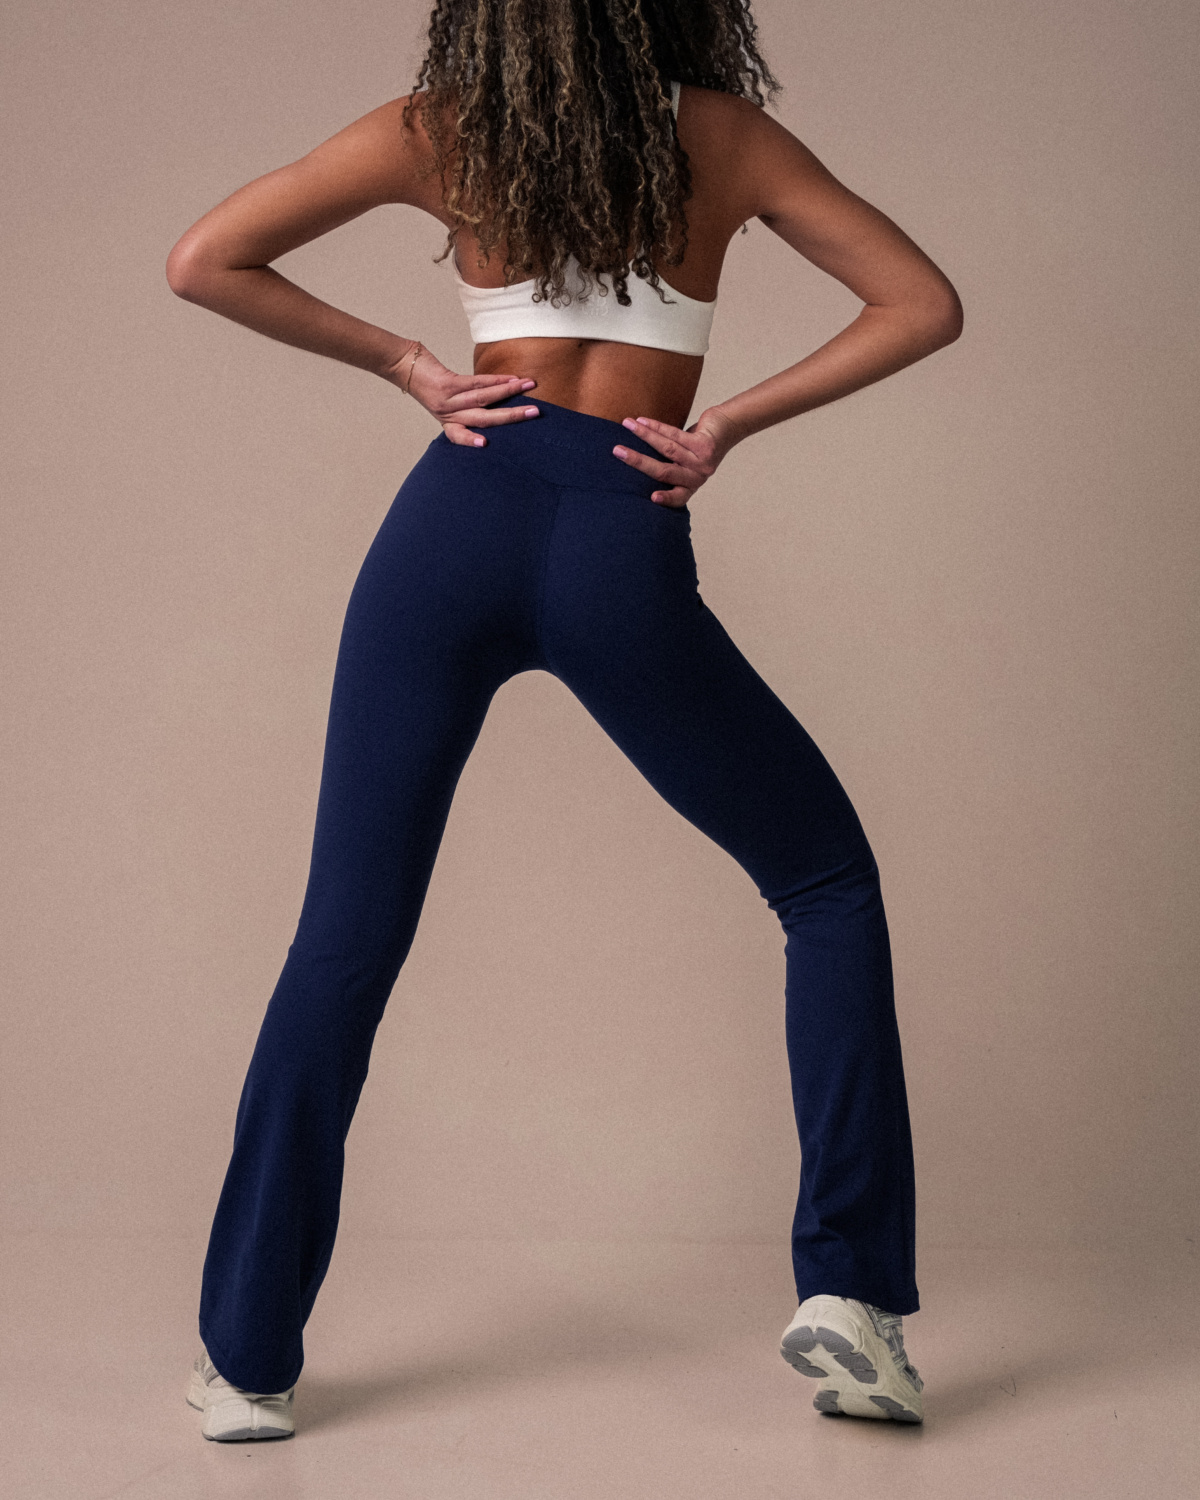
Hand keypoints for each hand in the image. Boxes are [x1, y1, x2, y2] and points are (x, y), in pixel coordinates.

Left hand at [387, 345, 540, 445]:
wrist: (401, 364)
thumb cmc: (424, 381)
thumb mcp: (442, 400)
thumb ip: (462, 404)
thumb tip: (493, 398)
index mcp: (447, 420)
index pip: (459, 435)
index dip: (470, 441)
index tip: (485, 445)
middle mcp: (447, 413)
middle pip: (483, 419)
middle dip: (511, 417)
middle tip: (534, 414)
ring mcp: (448, 398)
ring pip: (484, 398)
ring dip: (509, 392)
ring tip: (529, 387)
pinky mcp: (448, 382)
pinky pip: (477, 382)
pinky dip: (496, 380)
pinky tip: (511, 378)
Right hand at [612, 407, 739, 505]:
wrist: (726, 429)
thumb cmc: (698, 448)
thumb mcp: (685, 463)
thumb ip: (668, 468)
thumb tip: (634, 466)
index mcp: (690, 486)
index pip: (678, 498)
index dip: (665, 499)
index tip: (651, 498)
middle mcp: (697, 476)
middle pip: (664, 472)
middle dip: (638, 461)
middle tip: (617, 451)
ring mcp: (701, 460)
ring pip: (667, 449)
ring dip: (644, 435)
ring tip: (627, 425)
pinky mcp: (703, 443)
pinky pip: (674, 434)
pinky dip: (656, 426)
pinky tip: (642, 421)